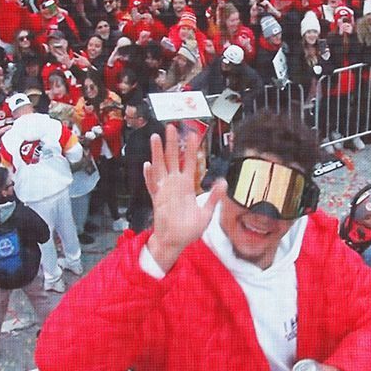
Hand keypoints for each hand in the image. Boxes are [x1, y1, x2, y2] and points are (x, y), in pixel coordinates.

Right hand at [142, 124, 225, 274]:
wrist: (174, 243)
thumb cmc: (188, 230)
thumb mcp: (206, 213)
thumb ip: (214, 197)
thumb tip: (223, 182)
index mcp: (186, 186)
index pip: (189, 162)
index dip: (191, 149)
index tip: (193, 135)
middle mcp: (174, 185)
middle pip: (172, 159)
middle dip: (171, 143)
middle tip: (171, 127)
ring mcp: (164, 191)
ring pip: (160, 167)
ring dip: (157, 153)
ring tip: (156, 138)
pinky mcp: (156, 199)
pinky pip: (151, 185)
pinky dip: (149, 176)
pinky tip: (146, 165)